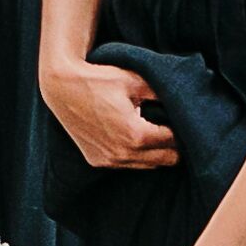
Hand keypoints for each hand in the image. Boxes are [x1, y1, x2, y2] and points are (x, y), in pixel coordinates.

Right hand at [43, 56, 176, 172]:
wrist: (61, 87)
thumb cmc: (98, 79)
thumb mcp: (135, 80)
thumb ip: (163, 91)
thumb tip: (185, 97)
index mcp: (137, 135)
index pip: (174, 142)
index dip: (183, 129)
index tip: (184, 119)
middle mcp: (124, 154)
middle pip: (166, 160)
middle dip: (174, 146)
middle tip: (174, 127)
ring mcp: (109, 160)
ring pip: (147, 166)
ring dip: (155, 153)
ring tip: (156, 133)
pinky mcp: (97, 161)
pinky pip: (127, 164)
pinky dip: (136, 156)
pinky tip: (135, 138)